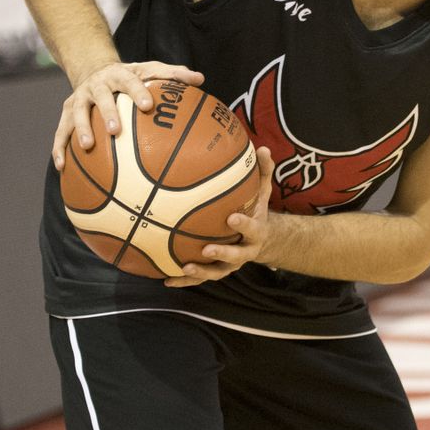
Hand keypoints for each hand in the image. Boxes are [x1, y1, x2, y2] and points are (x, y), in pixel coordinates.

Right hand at [54, 60, 204, 169]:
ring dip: (80, 130)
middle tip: (116, 131)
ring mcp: (79, 98)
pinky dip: (59, 148)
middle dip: (107, 113)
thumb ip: (174, 74)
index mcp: (119, 75)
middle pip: (100, 98)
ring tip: (87, 148)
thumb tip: (200, 79)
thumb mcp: (150, 70)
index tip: (148, 106)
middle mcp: (96, 85)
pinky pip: (61, 131)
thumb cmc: (131, 76)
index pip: (129, 81)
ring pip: (77, 114)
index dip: (137, 92)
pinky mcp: (66, 112)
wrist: (94, 68)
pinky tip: (62, 167)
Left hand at [165, 147, 276, 286]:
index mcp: (256, 232)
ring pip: (217, 272)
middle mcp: (245, 251)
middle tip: (207, 249)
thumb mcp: (262, 192)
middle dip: (222, 253)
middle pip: (236, 256)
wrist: (261, 240)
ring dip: (201, 272)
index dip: (244, 225)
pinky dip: (184, 281)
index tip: (231, 217)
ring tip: (184, 267)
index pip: (252, 229)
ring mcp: (230, 264)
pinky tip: (166, 280)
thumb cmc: (255, 210)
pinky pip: (200, 278)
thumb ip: (263, 172)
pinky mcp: (217, 270)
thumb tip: (261, 148)